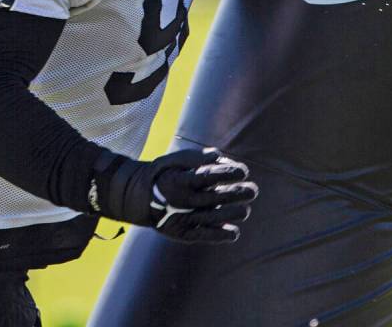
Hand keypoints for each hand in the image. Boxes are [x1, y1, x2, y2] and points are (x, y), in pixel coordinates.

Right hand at [91, 147, 258, 243]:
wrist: (138, 198)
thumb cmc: (164, 175)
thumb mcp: (174, 160)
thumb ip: (196, 158)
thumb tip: (218, 155)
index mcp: (180, 180)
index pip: (208, 175)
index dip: (227, 173)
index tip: (244, 171)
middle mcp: (182, 200)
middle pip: (214, 197)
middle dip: (236, 194)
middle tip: (254, 190)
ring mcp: (182, 218)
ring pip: (211, 217)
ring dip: (231, 214)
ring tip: (245, 210)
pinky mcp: (182, 233)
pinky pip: (203, 236)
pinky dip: (219, 235)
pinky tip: (234, 233)